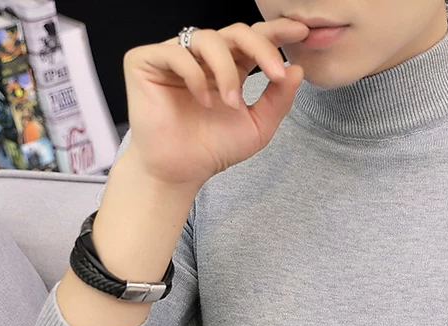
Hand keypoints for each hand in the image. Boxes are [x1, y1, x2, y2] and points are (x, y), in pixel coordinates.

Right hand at [121, 18, 311, 188]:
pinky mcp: (147, 61)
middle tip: (276, 73)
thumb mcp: (257, 127)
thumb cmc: (213, 150)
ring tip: (231, 103)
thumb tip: (297, 70)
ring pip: (208, 38)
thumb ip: (278, 100)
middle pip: (236, 32)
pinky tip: (202, 101)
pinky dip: (195, 76)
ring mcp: (175, 56)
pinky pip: (177, 53)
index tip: (301, 33)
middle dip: (261, 48)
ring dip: (228, 71)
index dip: (276, 32)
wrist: (181, 171)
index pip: (253, 40)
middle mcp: (203, 58)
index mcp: (229, 68)